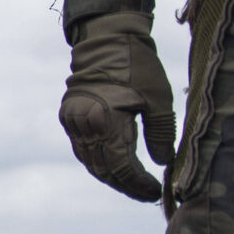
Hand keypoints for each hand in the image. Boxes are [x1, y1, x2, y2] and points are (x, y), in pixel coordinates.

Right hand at [61, 12, 173, 202]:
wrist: (105, 40)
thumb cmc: (137, 66)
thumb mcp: (158, 100)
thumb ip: (160, 134)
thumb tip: (163, 163)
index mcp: (107, 123)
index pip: (122, 168)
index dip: (139, 184)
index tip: (157, 191)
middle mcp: (85, 127)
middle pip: (103, 170)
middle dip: (125, 185)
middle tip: (147, 194)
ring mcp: (74, 123)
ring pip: (90, 162)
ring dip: (110, 176)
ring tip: (132, 184)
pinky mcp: (70, 117)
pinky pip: (82, 149)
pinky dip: (98, 161)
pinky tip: (113, 165)